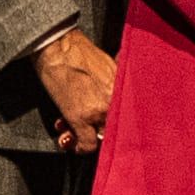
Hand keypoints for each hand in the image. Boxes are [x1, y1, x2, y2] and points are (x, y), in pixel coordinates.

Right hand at [32, 26, 120, 154]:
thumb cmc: (83, 55)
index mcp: (125, 91)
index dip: (124, 129)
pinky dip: (80, 147)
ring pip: (102, 139)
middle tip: (94, 135)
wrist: (60, 48)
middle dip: (105, 136)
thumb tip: (116, 105)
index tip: (117, 132)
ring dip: (87, 140)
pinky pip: (86, 143)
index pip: (134, 120)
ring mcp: (98, 112)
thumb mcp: (112, 70)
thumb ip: (116, 89)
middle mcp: (116, 103)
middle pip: (118, 131)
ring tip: (75, 137)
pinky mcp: (79, 117)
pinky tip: (73, 144)